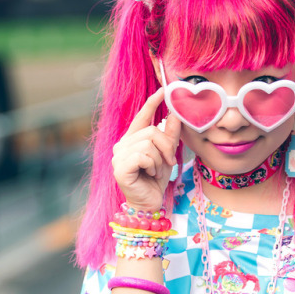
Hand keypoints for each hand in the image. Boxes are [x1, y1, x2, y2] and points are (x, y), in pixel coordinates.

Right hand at [112, 88, 180, 212]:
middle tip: (169, 162)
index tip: (164, 90)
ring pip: (149, 144)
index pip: (141, 116)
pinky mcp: (119, 168)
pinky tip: (150, 175)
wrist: (149, 203)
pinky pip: (143, 156)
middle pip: (151, 131)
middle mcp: (122, 145)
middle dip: (167, 146)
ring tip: (156, 171)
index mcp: (132, 139)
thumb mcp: (166, 154)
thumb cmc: (155, 180)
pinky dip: (153, 166)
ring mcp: (118, 156)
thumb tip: (175, 114)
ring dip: (160, 160)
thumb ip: (170, 135)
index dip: (152, 103)